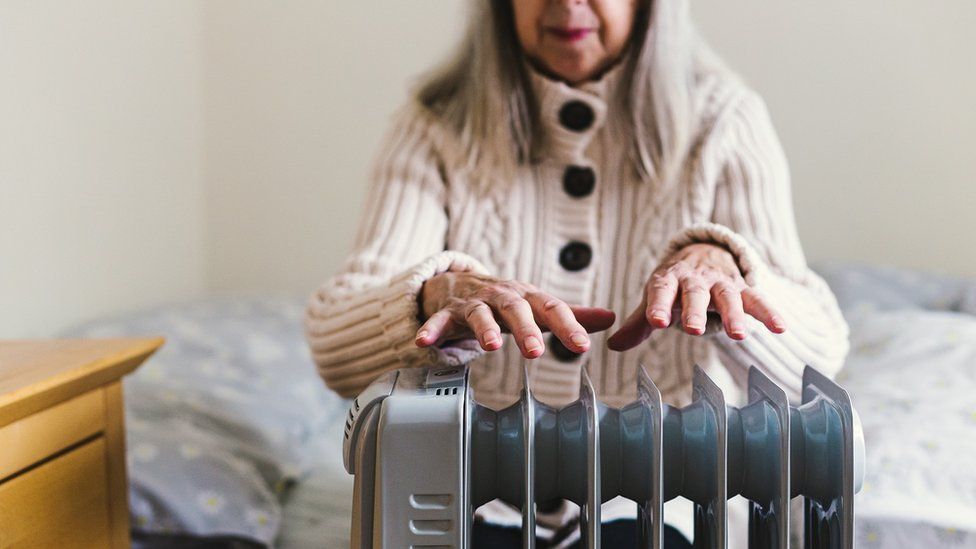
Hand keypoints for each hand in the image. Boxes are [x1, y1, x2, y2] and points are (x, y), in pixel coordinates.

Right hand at [415, 271, 615, 358]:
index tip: (581, 345)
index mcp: (528, 297)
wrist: (460, 283)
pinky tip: (425, 342)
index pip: (551, 308)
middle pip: (516, 309)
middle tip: (536, 351)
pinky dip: (432, 330)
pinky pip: (438, 321)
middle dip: (526, 328)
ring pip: (480, 313)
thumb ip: (570, 315)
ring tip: (490, 346)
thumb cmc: (505, 300)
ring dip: (484, 328)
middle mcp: (502, 297)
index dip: (568, 326)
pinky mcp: (448, 312)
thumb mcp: (537, 305)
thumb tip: (610, 318)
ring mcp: (474, 303)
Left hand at [606, 243, 784, 351]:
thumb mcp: (656, 297)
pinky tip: (781, 328)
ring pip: (728, 296)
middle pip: (695, 294)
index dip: (658, 305)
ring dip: (734, 315)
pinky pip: (758, 299)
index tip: (656, 322)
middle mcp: (695, 279)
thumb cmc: (675, 284)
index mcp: (668, 280)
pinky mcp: (743, 287)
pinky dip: (769, 312)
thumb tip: (613, 346)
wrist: (704, 253)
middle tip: (693, 330)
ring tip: (739, 336)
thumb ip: (638, 323)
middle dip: (695, 311)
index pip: (661, 291)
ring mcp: (720, 282)